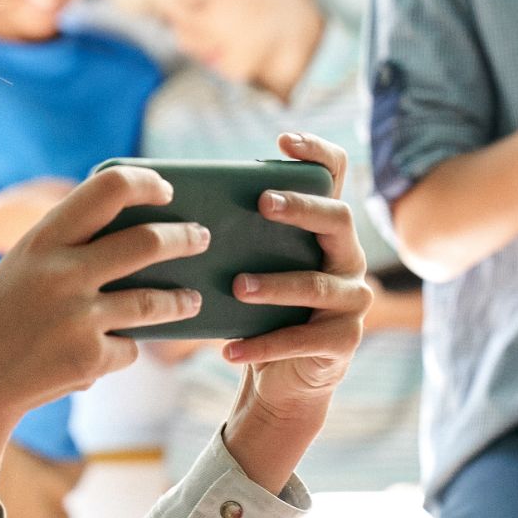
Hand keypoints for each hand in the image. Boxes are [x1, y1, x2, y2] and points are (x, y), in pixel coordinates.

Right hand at [0, 164, 211, 428]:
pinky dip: (121, 352)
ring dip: (181, 301)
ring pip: (154, 302)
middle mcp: (63, 274)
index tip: (166, 189)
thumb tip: (142, 243)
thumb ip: (69, 254)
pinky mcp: (89, 360)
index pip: (107, 188)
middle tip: (200, 237)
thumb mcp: (22, 270)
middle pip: (148, 242)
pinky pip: (128, 350)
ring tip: (191, 300)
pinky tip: (100, 356)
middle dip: (185, 238)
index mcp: (42, 241)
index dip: (145, 183)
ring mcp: (79, 318)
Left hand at [219, 133, 371, 432]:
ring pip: (318, 285)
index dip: (318, 153)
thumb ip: (232, 236)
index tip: (284, 139)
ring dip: (275, 285)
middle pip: (338, 220)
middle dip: (302, 208)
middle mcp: (347, 258)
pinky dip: (262, 345)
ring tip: (237, 286)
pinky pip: (303, 340)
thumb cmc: (258, 310)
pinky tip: (228, 349)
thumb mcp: (248, 266)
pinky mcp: (342, 342)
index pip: (336, 177)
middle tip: (263, 203)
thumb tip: (166, 211)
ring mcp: (351, 301)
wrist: (281, 378)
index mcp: (326, 231)